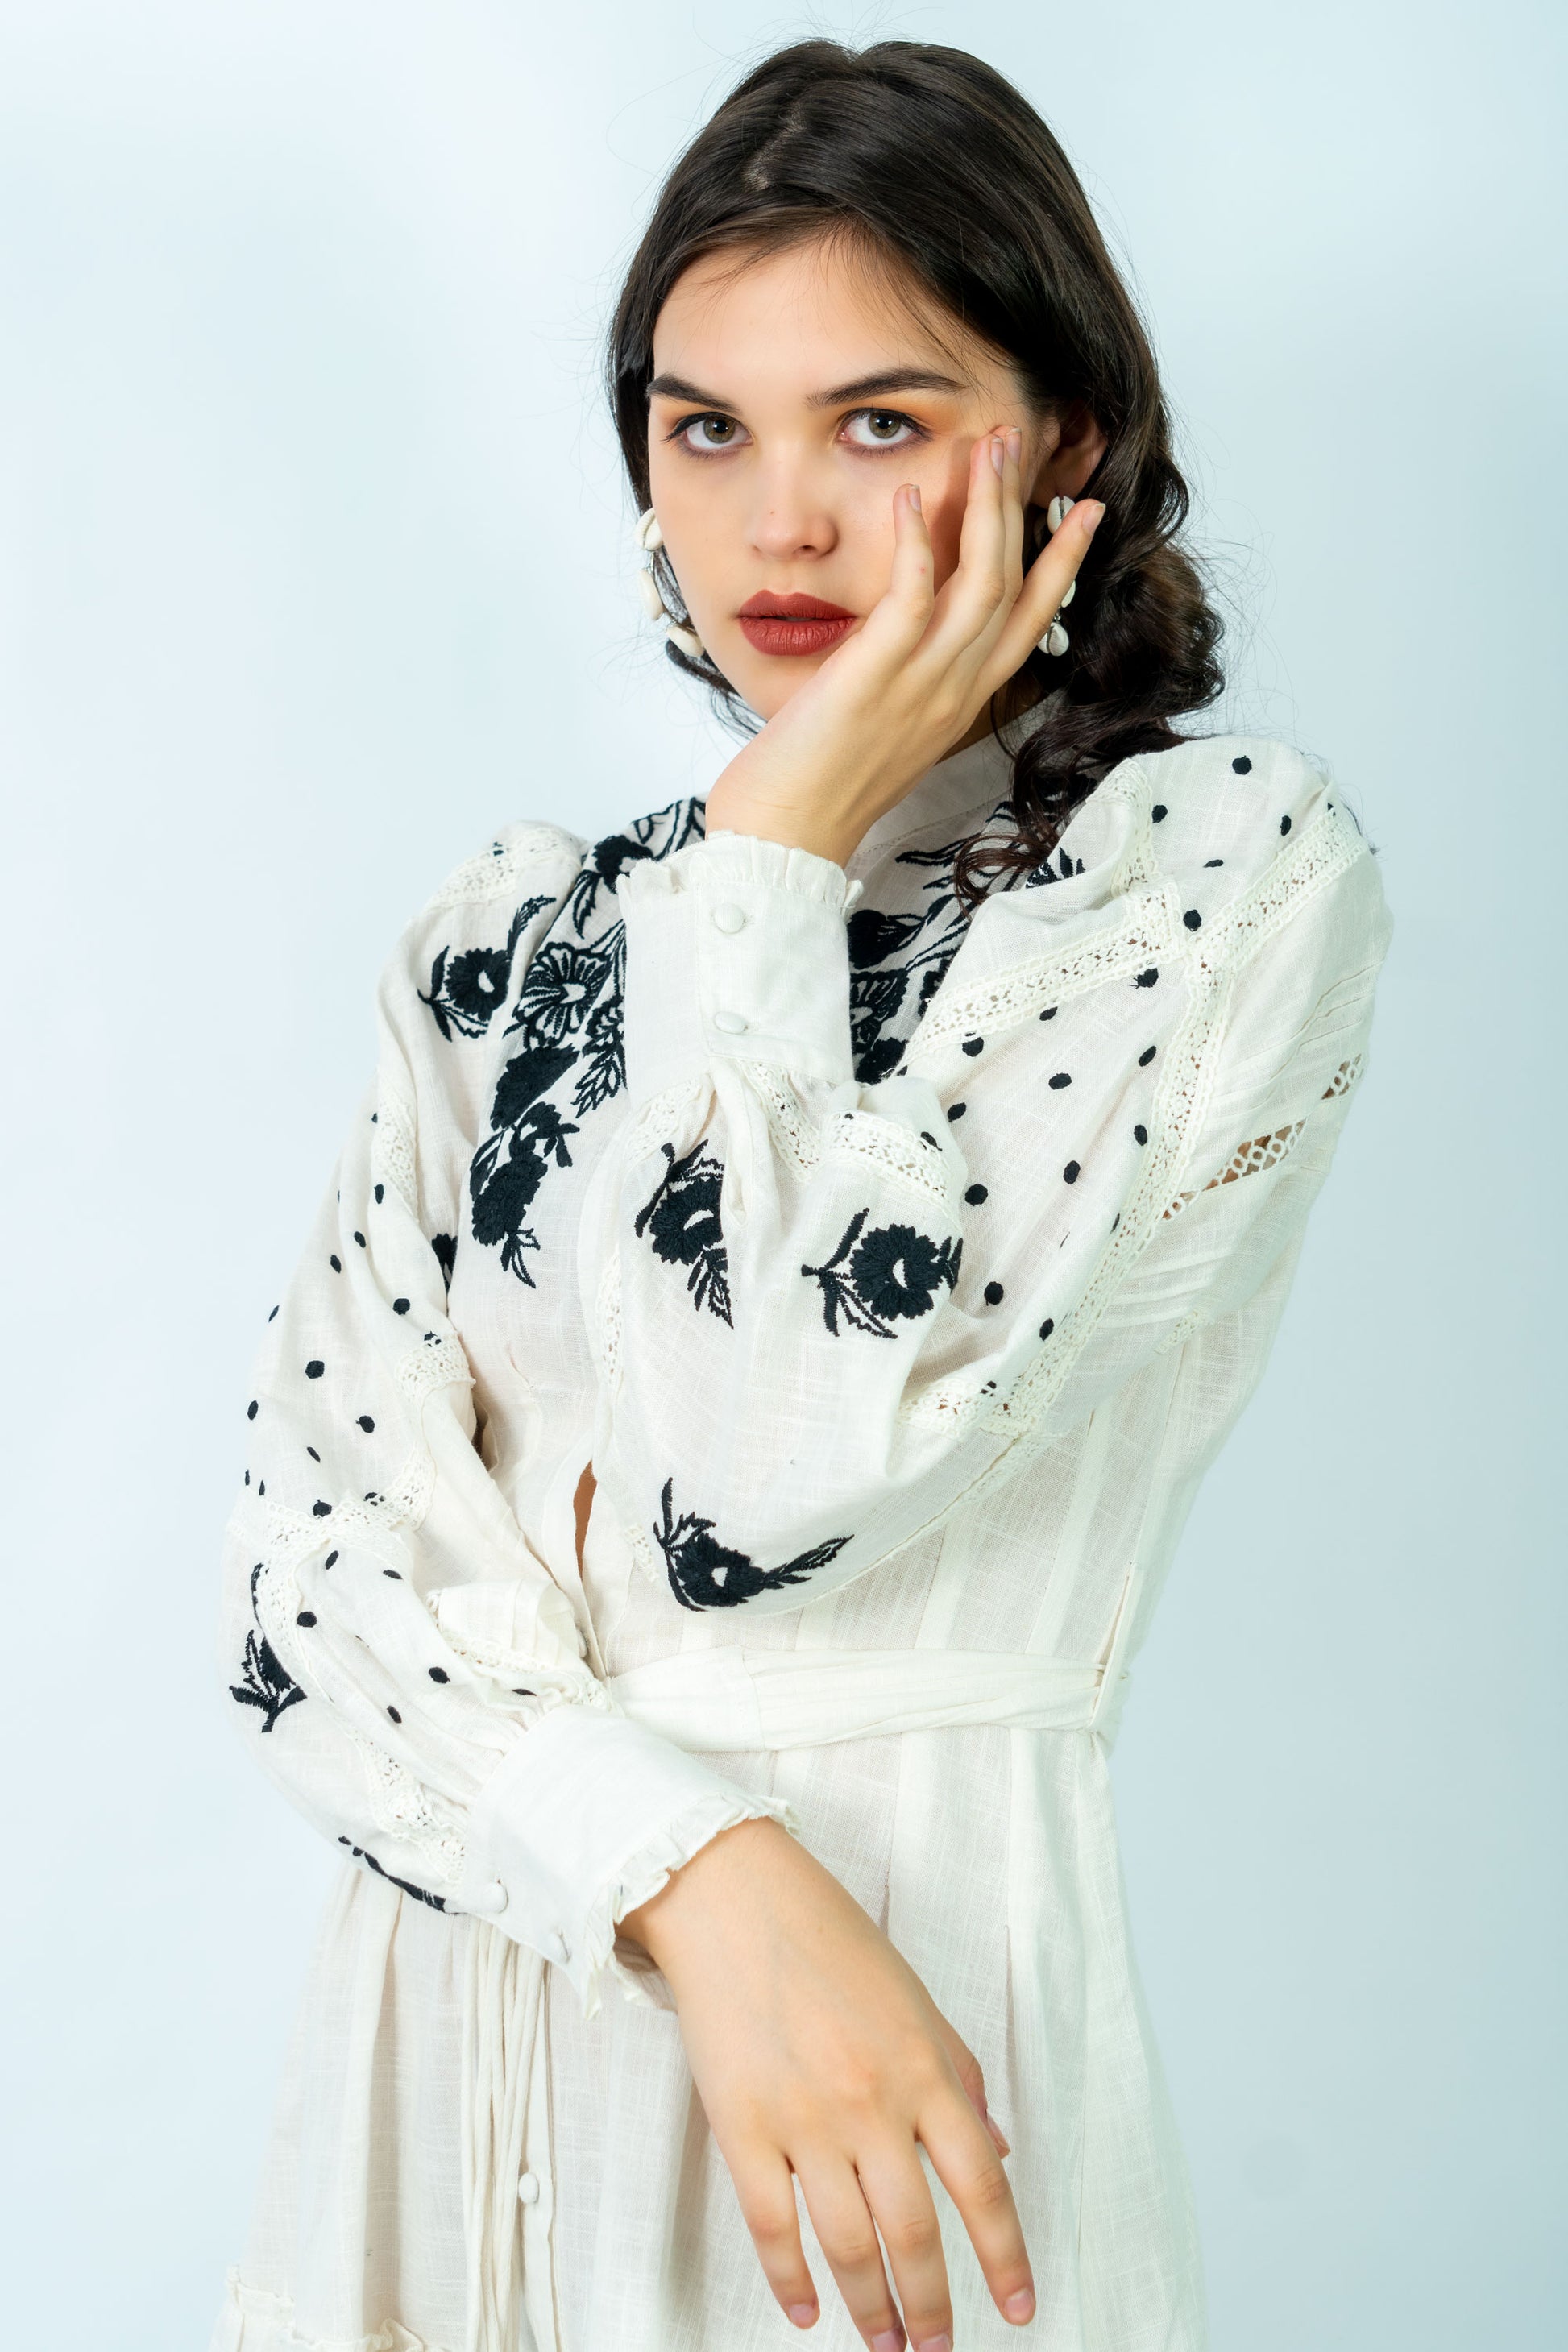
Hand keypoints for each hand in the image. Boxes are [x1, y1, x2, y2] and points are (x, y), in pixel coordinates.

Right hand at [618, 1814, 1034, 2348]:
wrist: (732, 1895)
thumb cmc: (827, 1939)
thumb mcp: (914, 1998)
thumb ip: (959, 2074)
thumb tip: (996, 2153)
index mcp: (923, 2066)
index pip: (982, 2185)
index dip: (1005, 2257)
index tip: (1020, 2307)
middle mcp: (871, 2101)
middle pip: (915, 2233)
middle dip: (934, 2307)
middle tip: (938, 2349)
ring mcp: (803, 2117)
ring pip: (848, 2243)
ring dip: (872, 2308)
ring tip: (885, 2344)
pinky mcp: (740, 2125)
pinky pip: (771, 2225)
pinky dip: (790, 2280)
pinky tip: (807, 2310)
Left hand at [704, 428, 1103, 868]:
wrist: (788, 833)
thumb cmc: (820, 782)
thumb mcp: (883, 722)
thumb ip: (905, 674)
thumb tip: (894, 629)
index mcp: (962, 699)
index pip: (1032, 620)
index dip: (1064, 561)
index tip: (1085, 507)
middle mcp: (956, 689)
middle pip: (1014, 584)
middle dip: (1022, 505)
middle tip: (1017, 439)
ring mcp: (923, 682)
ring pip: (983, 581)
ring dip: (987, 507)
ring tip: (985, 446)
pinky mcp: (878, 675)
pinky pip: (913, 594)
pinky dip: (917, 541)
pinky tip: (911, 496)